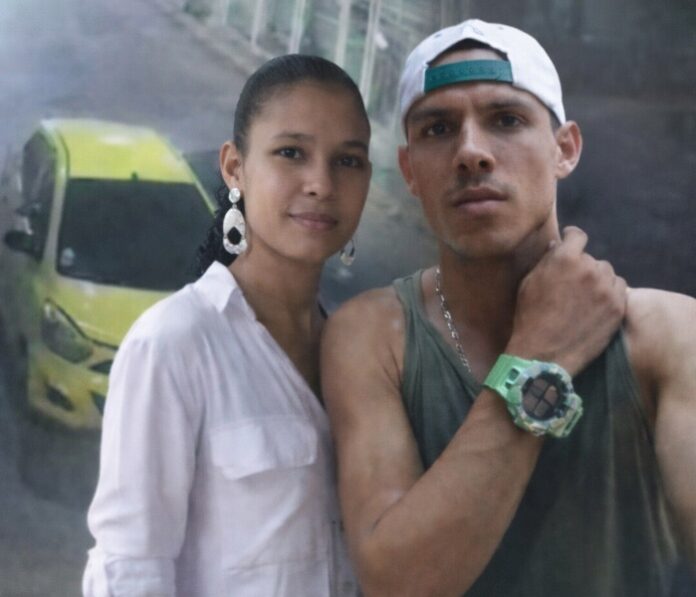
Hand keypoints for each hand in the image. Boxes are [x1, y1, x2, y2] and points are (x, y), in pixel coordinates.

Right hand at [506, 226, 626, 375]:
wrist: (544, 354)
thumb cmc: (530, 317)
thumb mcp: (528, 283)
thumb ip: (545, 261)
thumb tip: (557, 246)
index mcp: (565, 258)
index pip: (578, 235)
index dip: (572, 237)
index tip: (570, 241)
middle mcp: (590, 268)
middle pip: (592, 258)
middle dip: (582, 266)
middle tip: (573, 282)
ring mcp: (607, 288)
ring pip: (608, 273)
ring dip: (598, 280)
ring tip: (586, 295)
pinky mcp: (619, 307)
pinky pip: (620, 289)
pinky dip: (610, 293)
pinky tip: (597, 304)